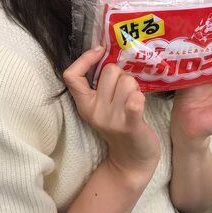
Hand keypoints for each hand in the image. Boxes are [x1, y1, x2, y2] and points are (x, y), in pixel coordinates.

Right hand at [63, 47, 160, 180]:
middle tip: (126, 92)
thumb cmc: (119, 125)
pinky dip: (138, 98)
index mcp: (85, 105)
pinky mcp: (130, 125)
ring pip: (127, 80)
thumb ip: (101, 84)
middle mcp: (96, 111)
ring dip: (135, 87)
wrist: (132, 161)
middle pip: (110, 71)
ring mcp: (112, 119)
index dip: (84, 59)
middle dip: (122, 75)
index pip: (72, 76)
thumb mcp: (102, 106)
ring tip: (134, 101)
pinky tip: (139, 101)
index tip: (99, 51)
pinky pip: (133, 102)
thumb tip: (105, 52)